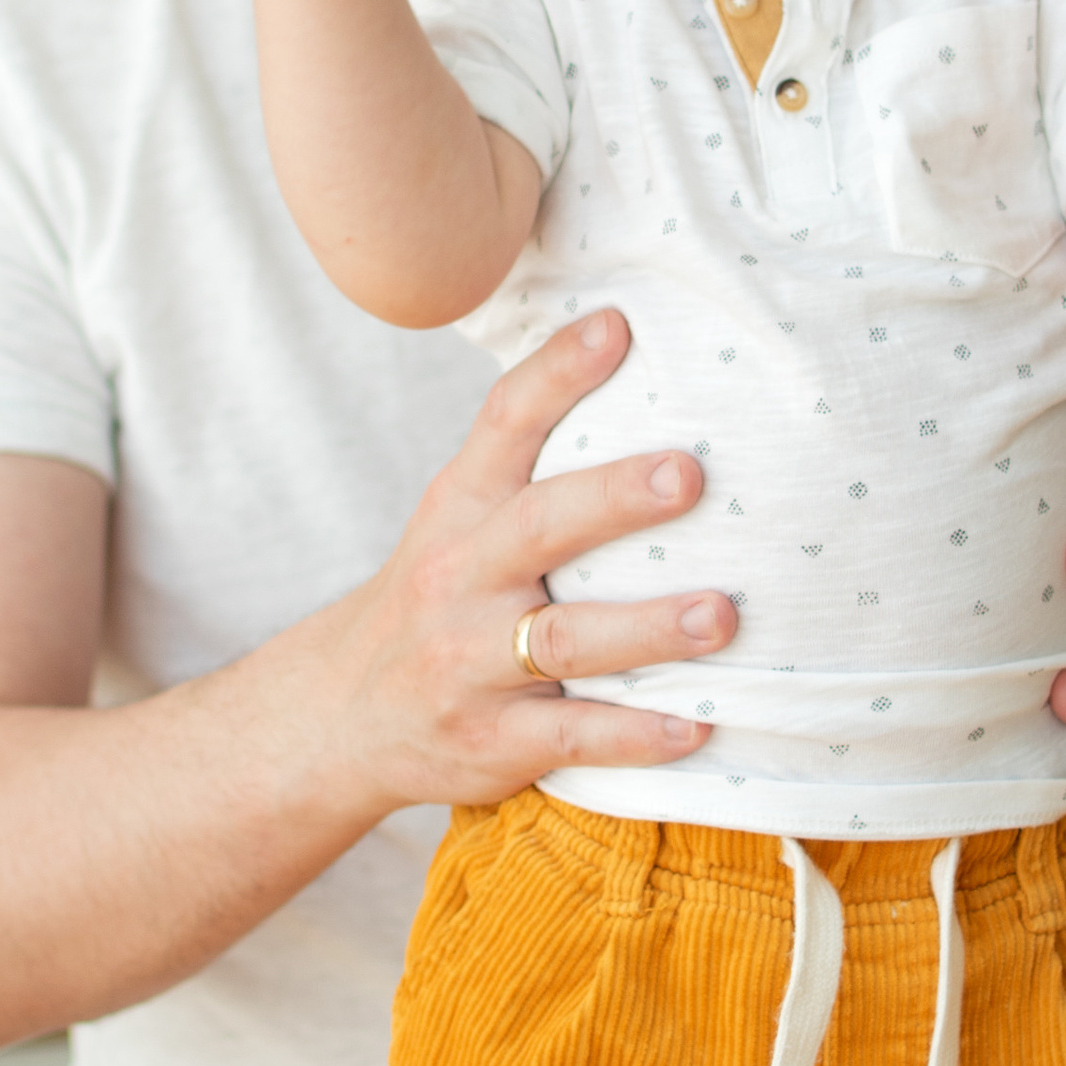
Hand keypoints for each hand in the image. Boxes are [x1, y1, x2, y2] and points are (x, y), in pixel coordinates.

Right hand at [330, 309, 736, 813]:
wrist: (343, 715)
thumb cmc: (439, 596)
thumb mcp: (458, 519)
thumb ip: (528, 462)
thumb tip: (627, 352)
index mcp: (460, 509)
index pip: (503, 423)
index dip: (557, 371)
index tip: (617, 326)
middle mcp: (460, 577)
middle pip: (539, 526)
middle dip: (616, 497)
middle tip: (691, 472)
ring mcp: (472, 662)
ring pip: (564, 639)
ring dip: (648, 628)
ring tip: (721, 615)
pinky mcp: (492, 740)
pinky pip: (571, 738)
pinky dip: (636, 735)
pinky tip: (698, 727)